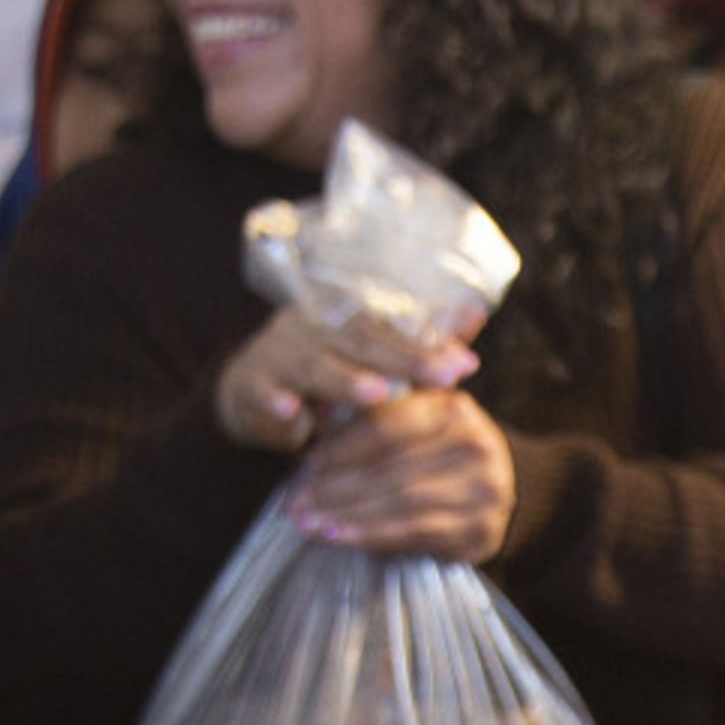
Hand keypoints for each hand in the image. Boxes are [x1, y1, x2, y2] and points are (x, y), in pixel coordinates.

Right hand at [215, 299, 476, 451]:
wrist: (249, 392)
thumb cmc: (324, 375)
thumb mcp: (371, 359)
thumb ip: (419, 342)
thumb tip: (476, 313)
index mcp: (346, 315)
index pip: (393, 328)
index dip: (428, 345)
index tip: (466, 365)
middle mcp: (314, 325)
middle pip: (362, 342)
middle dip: (404, 360)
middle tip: (443, 377)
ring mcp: (279, 353)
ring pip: (316, 365)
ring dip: (345, 380)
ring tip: (378, 393)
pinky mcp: (250, 385)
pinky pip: (263, 393)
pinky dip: (275, 403)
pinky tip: (290, 412)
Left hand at [292, 389, 511, 560]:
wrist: (500, 484)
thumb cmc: (437, 450)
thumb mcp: (415, 419)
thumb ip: (372, 416)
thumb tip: (312, 420)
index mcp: (453, 408)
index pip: (386, 427)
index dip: (340, 449)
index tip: (303, 467)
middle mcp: (475, 445)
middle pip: (390, 468)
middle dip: (336, 489)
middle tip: (295, 504)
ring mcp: (483, 490)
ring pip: (401, 503)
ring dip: (349, 516)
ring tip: (310, 524)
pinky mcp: (480, 528)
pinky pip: (417, 533)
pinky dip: (374, 535)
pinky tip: (342, 537)